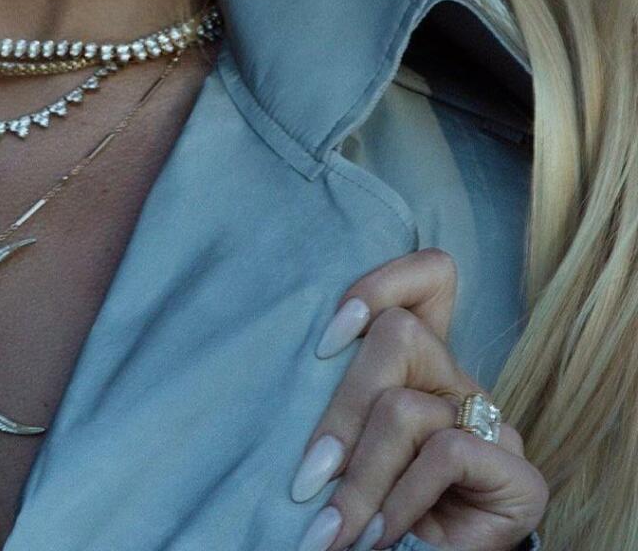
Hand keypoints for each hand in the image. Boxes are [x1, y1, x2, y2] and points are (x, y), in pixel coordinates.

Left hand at [290, 249, 547, 550]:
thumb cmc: (360, 509)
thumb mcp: (338, 442)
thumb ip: (331, 398)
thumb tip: (278, 373)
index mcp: (419, 362)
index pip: (432, 275)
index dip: (382, 283)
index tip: (326, 340)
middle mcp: (457, 381)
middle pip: (399, 335)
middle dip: (341, 411)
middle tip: (307, 479)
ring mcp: (493, 425)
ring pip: (406, 405)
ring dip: (360, 477)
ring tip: (334, 529)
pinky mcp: (520, 475)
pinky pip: (445, 452)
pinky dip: (401, 499)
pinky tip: (382, 534)